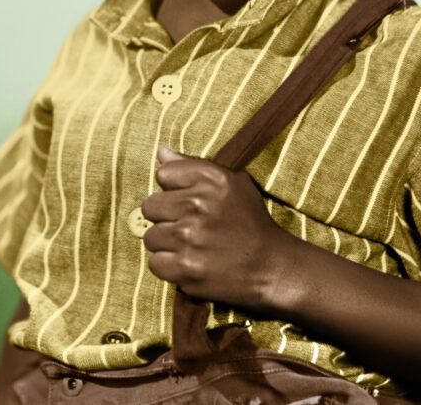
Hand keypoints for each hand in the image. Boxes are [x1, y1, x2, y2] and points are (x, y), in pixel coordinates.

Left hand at [141, 145, 286, 308]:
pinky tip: (189, 263)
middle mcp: (197, 205)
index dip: (174, 189)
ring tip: (189, 246)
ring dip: (166, 244)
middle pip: (150, 206)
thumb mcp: (231, 183)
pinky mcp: (186, 268)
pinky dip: (169, 267)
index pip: (163, 174)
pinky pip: (156, 263)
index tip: (188, 201)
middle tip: (186, 226)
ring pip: (150, 237)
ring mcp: (190, 238)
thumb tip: (160, 152)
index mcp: (210, 180)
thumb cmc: (250, 221)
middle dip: (165, 217)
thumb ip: (191, 165)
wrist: (271, 266)